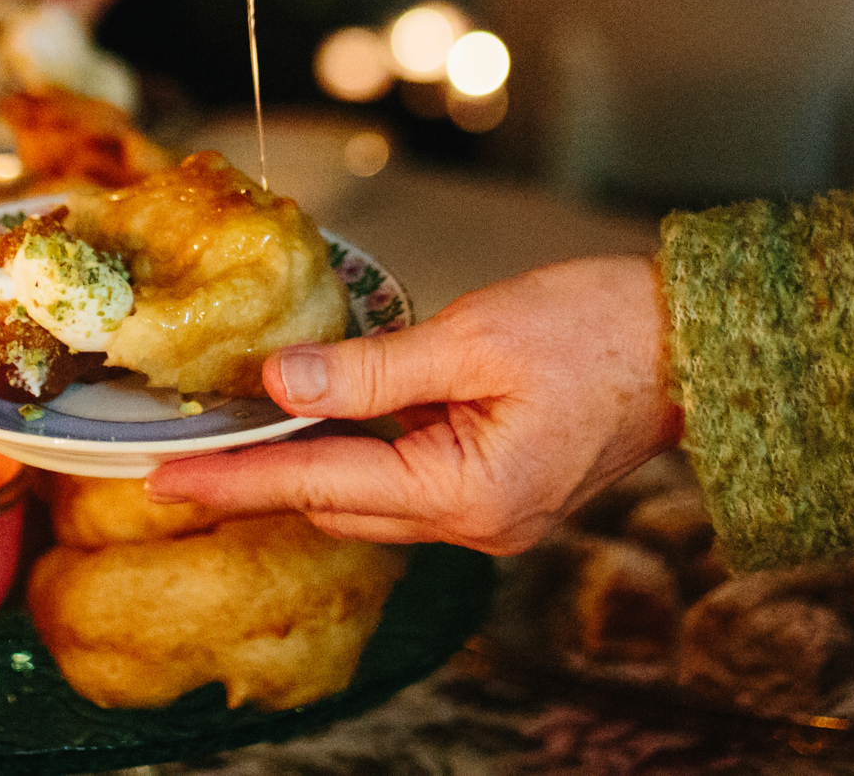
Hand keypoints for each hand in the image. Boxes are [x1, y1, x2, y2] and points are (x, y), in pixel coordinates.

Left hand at [146, 256, 682, 554]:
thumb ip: (372, 368)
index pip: (321, 487)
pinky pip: (406, 484)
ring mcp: (492, 518)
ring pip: (370, 500)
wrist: (692, 343)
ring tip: (232, 439)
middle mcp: (477, 526)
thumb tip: (279, 385)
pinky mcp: (501, 492)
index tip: (161, 482)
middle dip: (258, 481)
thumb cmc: (597, 326)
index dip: (235, 481)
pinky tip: (320, 425)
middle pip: (339, 506)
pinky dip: (358, 458)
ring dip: (307, 469)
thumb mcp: (475, 335)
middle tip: (177, 456)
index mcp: (469, 494)